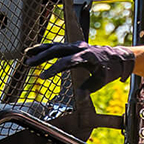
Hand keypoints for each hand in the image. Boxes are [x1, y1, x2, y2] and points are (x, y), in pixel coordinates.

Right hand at [22, 40, 136, 91]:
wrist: (117, 57)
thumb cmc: (109, 70)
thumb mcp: (101, 81)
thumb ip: (88, 88)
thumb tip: (80, 98)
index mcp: (87, 56)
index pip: (67, 61)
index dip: (54, 68)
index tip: (43, 76)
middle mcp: (80, 48)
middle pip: (57, 50)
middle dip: (42, 56)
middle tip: (29, 62)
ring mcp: (76, 45)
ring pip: (55, 45)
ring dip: (40, 50)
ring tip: (26, 55)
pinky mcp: (73, 46)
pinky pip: (58, 46)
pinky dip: (46, 48)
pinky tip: (35, 51)